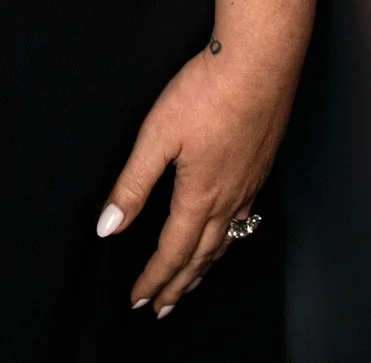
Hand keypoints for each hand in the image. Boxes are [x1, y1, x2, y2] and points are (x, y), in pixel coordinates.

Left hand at [95, 43, 295, 316]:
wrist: (260, 62)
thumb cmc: (207, 91)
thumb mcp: (157, 135)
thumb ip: (132, 184)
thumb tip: (109, 227)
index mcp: (199, 196)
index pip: (172, 251)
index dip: (154, 279)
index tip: (138, 299)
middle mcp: (229, 198)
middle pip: (201, 256)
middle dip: (178, 285)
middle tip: (162, 309)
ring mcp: (249, 184)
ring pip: (225, 242)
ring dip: (204, 268)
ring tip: (190, 284)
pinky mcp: (261, 166)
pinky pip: (244, 220)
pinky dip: (228, 240)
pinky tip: (227, 233)